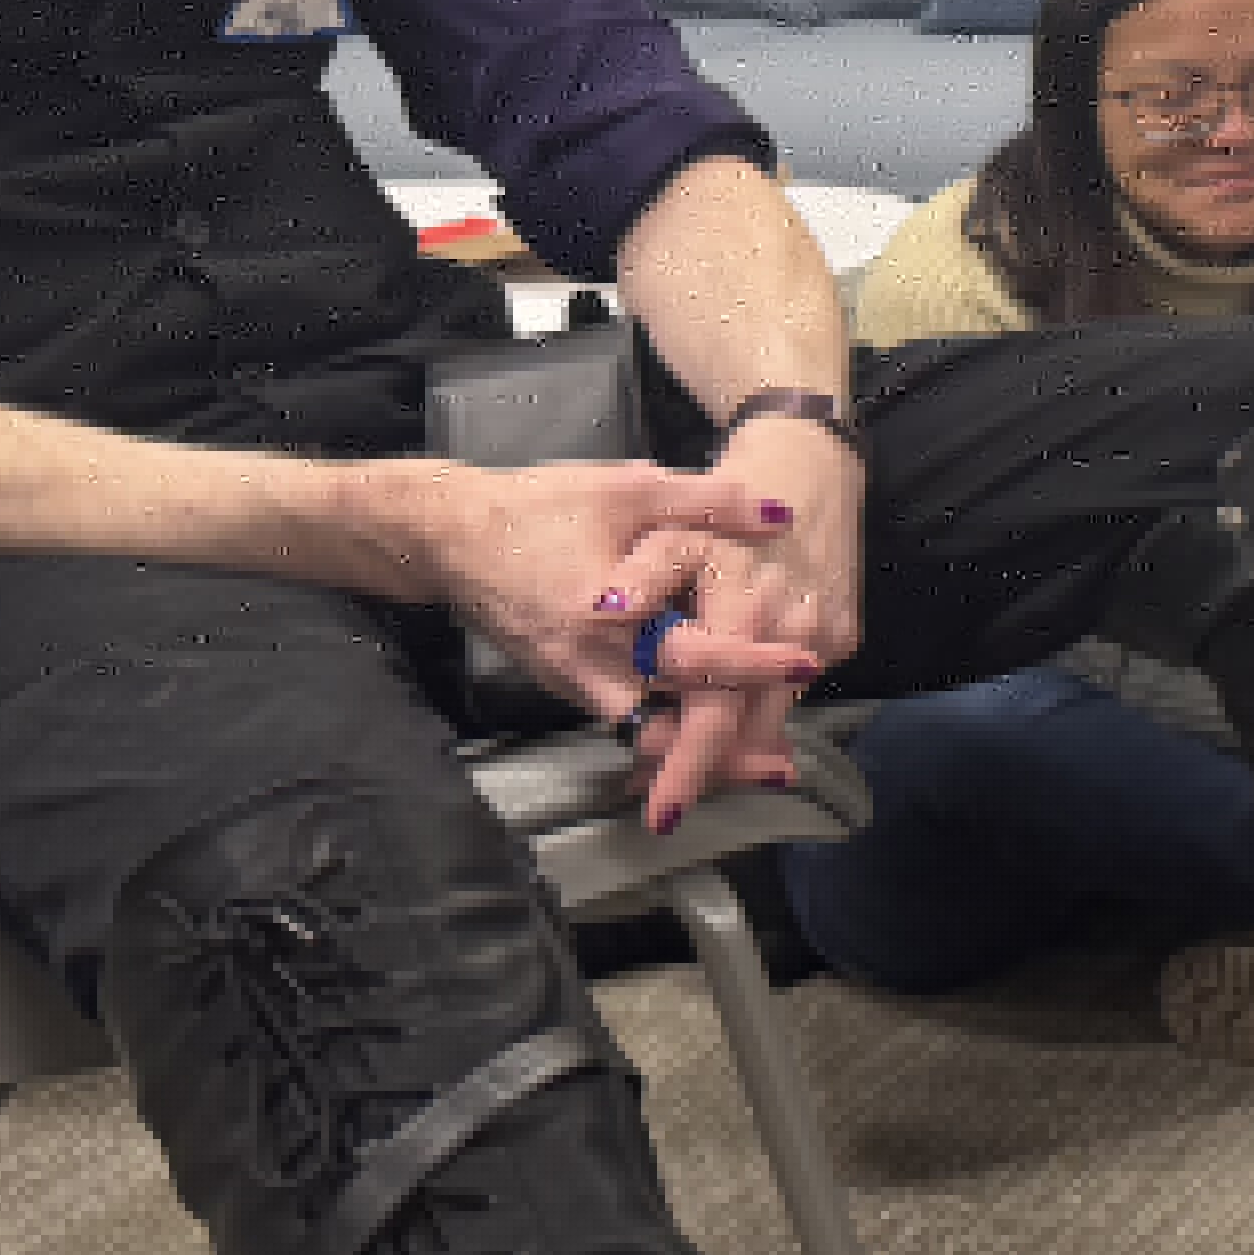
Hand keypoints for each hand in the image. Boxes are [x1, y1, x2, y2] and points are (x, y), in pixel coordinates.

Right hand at [406, 450, 834, 833]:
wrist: (447, 537)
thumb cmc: (536, 508)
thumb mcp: (626, 489)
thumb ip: (707, 500)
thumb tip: (781, 515)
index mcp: (605, 616)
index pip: (693, 655)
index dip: (752, 663)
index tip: (807, 663)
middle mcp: (587, 664)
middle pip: (666, 723)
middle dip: (725, 747)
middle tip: (781, 765)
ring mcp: (570, 682)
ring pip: (640, 733)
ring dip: (693, 750)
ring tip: (754, 763)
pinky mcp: (563, 685)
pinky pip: (621, 721)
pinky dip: (662, 732)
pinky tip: (702, 735)